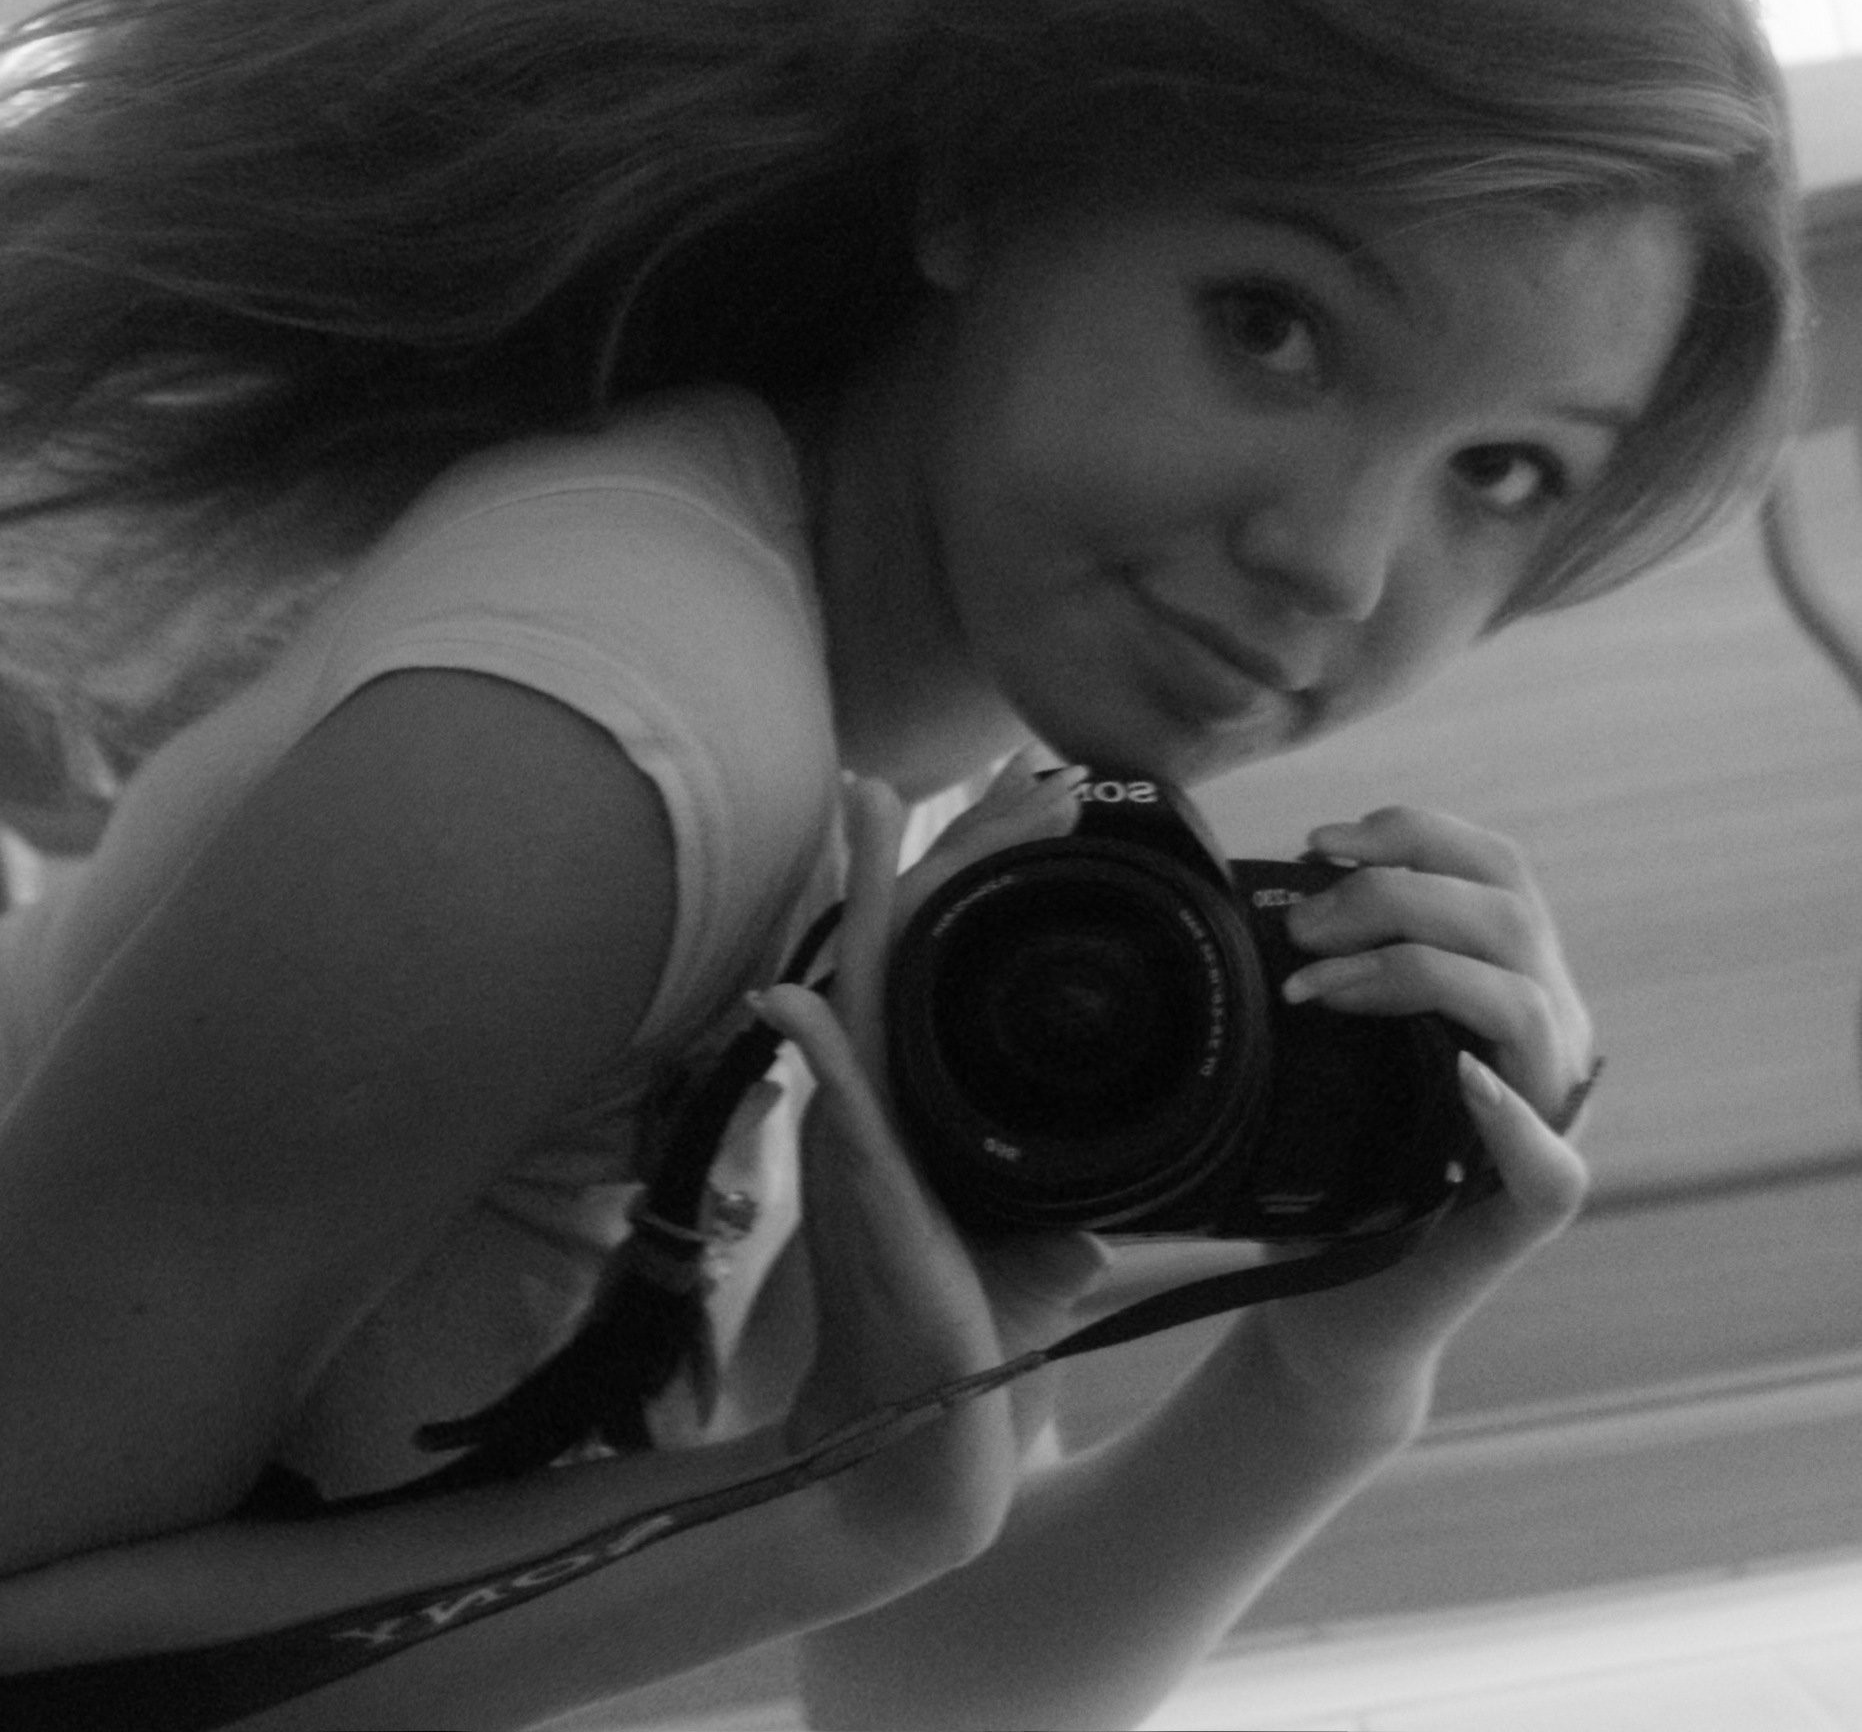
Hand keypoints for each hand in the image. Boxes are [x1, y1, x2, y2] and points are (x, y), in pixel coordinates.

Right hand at [755, 769, 1098, 1575]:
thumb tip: (1136, 1173)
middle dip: (970, 847)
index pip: (955, 948)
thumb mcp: (1040, 1225)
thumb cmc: (966, 1316)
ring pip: (863, 988)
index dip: (994, 872)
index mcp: (923, 1084)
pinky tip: (795, 1000)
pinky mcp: (863, 1192)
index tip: (1049, 801)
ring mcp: (864, 1131)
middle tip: (1032, 774)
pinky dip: (816, 1050)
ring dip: (866, 895)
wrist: (922, 1421)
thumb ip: (1075, 1184)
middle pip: (917, 937)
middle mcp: (885, 1088)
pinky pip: (835, 1109)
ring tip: (868, 803)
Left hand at [1256, 807, 1591, 1415]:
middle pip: (1510, 915)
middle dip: (1394, 894)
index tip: (1318, 842)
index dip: (1415, 836)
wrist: (1333, 1304)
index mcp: (1509, 982)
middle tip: (1301, 927)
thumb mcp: (1323, 1038)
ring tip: (1318, 989)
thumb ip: (1328, 960)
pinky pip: (1554, 1159)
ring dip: (1412, 970)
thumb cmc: (1328, 1158)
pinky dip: (1509, 1112)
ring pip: (1527, 1000)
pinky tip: (1460, 1078)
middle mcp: (1548, 1038)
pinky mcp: (1537, 1210)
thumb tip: (1266, 881)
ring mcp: (1551, 1120)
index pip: (1496, 871)